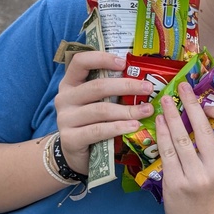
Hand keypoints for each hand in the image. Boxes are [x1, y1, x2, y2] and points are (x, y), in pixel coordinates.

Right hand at [54, 52, 154, 174]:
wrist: (75, 154)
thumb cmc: (91, 122)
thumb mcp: (96, 103)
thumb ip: (110, 91)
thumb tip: (143, 80)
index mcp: (70, 83)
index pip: (80, 62)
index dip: (101, 59)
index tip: (124, 62)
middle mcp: (64, 98)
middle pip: (97, 87)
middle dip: (126, 86)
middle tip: (148, 88)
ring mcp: (65, 119)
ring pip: (100, 110)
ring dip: (127, 110)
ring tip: (146, 110)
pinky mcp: (70, 138)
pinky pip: (98, 130)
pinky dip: (118, 127)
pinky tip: (134, 126)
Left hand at [156, 81, 213, 213]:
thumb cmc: (208, 189)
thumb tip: (200, 111)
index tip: (207, 103)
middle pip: (203, 130)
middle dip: (191, 104)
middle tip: (182, 86)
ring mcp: (195, 177)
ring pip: (182, 138)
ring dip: (171, 115)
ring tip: (164, 100)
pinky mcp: (176, 182)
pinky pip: (167, 151)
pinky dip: (162, 133)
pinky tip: (159, 122)